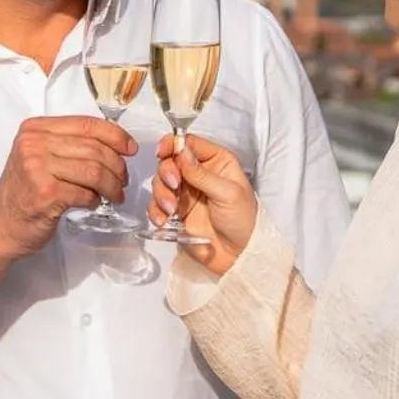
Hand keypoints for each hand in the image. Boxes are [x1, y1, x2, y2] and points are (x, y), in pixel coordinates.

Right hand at [0, 116, 136, 260]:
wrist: (0, 226)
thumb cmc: (23, 193)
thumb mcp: (38, 157)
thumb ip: (67, 145)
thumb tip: (114, 144)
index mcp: (34, 130)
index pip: (86, 124)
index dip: (115, 135)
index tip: (130, 148)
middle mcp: (33, 145)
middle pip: (94, 149)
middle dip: (117, 166)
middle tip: (122, 180)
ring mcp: (37, 169)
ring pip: (94, 171)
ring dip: (111, 186)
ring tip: (114, 195)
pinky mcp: (45, 194)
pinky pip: (85, 194)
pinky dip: (95, 200)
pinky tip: (92, 203)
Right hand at [147, 134, 257, 275]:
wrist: (239, 255)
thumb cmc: (243, 220)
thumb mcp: (228, 193)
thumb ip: (202, 173)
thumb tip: (181, 152)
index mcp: (216, 162)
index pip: (189, 143)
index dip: (173, 144)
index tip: (163, 152)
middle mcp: (197, 174)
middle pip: (170, 161)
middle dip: (166, 172)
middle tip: (174, 185)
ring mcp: (185, 193)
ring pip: (160, 182)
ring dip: (160, 193)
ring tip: (171, 209)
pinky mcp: (175, 213)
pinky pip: (156, 205)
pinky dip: (155, 211)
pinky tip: (163, 220)